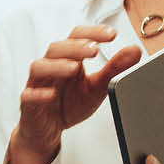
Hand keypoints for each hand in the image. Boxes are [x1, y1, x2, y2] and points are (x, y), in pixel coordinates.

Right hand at [7, 25, 140, 163]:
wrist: (47, 130)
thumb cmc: (69, 104)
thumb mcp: (97, 87)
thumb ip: (114, 69)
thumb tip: (135, 50)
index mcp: (67, 59)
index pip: (76, 37)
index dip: (92, 33)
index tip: (111, 35)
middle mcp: (50, 67)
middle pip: (56, 48)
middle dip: (76, 47)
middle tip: (94, 50)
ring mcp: (37, 84)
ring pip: (39, 67)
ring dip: (57, 66)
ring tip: (75, 68)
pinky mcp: (29, 104)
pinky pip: (29, 95)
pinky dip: (39, 93)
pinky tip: (52, 94)